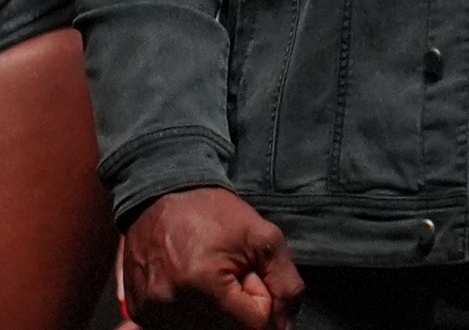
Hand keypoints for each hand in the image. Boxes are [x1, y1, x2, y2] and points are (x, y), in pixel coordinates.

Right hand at [123, 187, 303, 329]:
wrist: (161, 196)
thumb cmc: (215, 214)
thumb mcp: (265, 239)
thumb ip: (285, 285)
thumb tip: (286, 327)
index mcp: (202, 284)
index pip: (252, 325)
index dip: (262, 303)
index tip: (253, 277)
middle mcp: (170, 304)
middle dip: (239, 311)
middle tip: (233, 277)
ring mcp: (149, 312)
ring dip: (216, 315)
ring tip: (212, 279)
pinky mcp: (139, 313)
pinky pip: (176, 329)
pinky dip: (193, 316)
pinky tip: (193, 289)